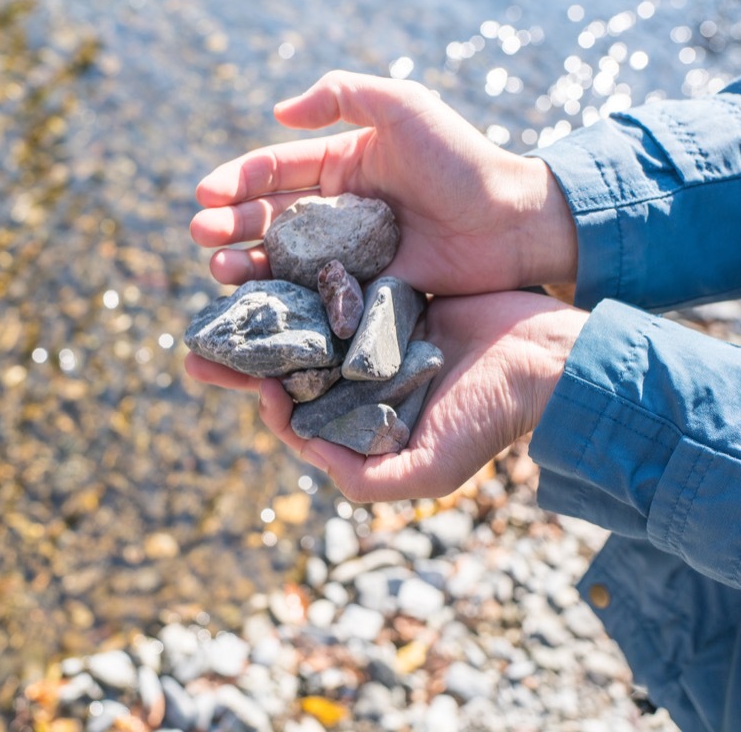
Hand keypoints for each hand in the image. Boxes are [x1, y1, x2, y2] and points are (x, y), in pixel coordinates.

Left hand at [185, 291, 587, 501]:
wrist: (546, 357)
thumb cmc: (490, 418)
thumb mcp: (428, 470)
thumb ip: (364, 478)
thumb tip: (302, 453)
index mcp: (364, 425)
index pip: (297, 419)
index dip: (264, 404)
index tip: (250, 384)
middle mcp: (362, 383)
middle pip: (288, 371)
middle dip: (243, 360)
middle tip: (195, 346)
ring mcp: (374, 339)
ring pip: (306, 327)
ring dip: (267, 316)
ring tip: (223, 297)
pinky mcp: (390, 297)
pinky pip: (339, 288)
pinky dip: (308, 281)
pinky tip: (276, 263)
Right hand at [190, 71, 577, 295]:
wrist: (512, 223)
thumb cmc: (462, 160)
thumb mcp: (405, 107)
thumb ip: (344, 95)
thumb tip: (279, 113)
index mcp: (342, 165)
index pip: (275, 171)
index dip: (236, 181)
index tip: (204, 194)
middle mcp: (339, 211)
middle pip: (268, 218)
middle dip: (228, 225)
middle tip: (200, 236)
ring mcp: (351, 255)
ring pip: (283, 261)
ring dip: (245, 265)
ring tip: (218, 272)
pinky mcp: (367, 292)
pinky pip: (317, 297)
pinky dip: (284, 301)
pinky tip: (258, 305)